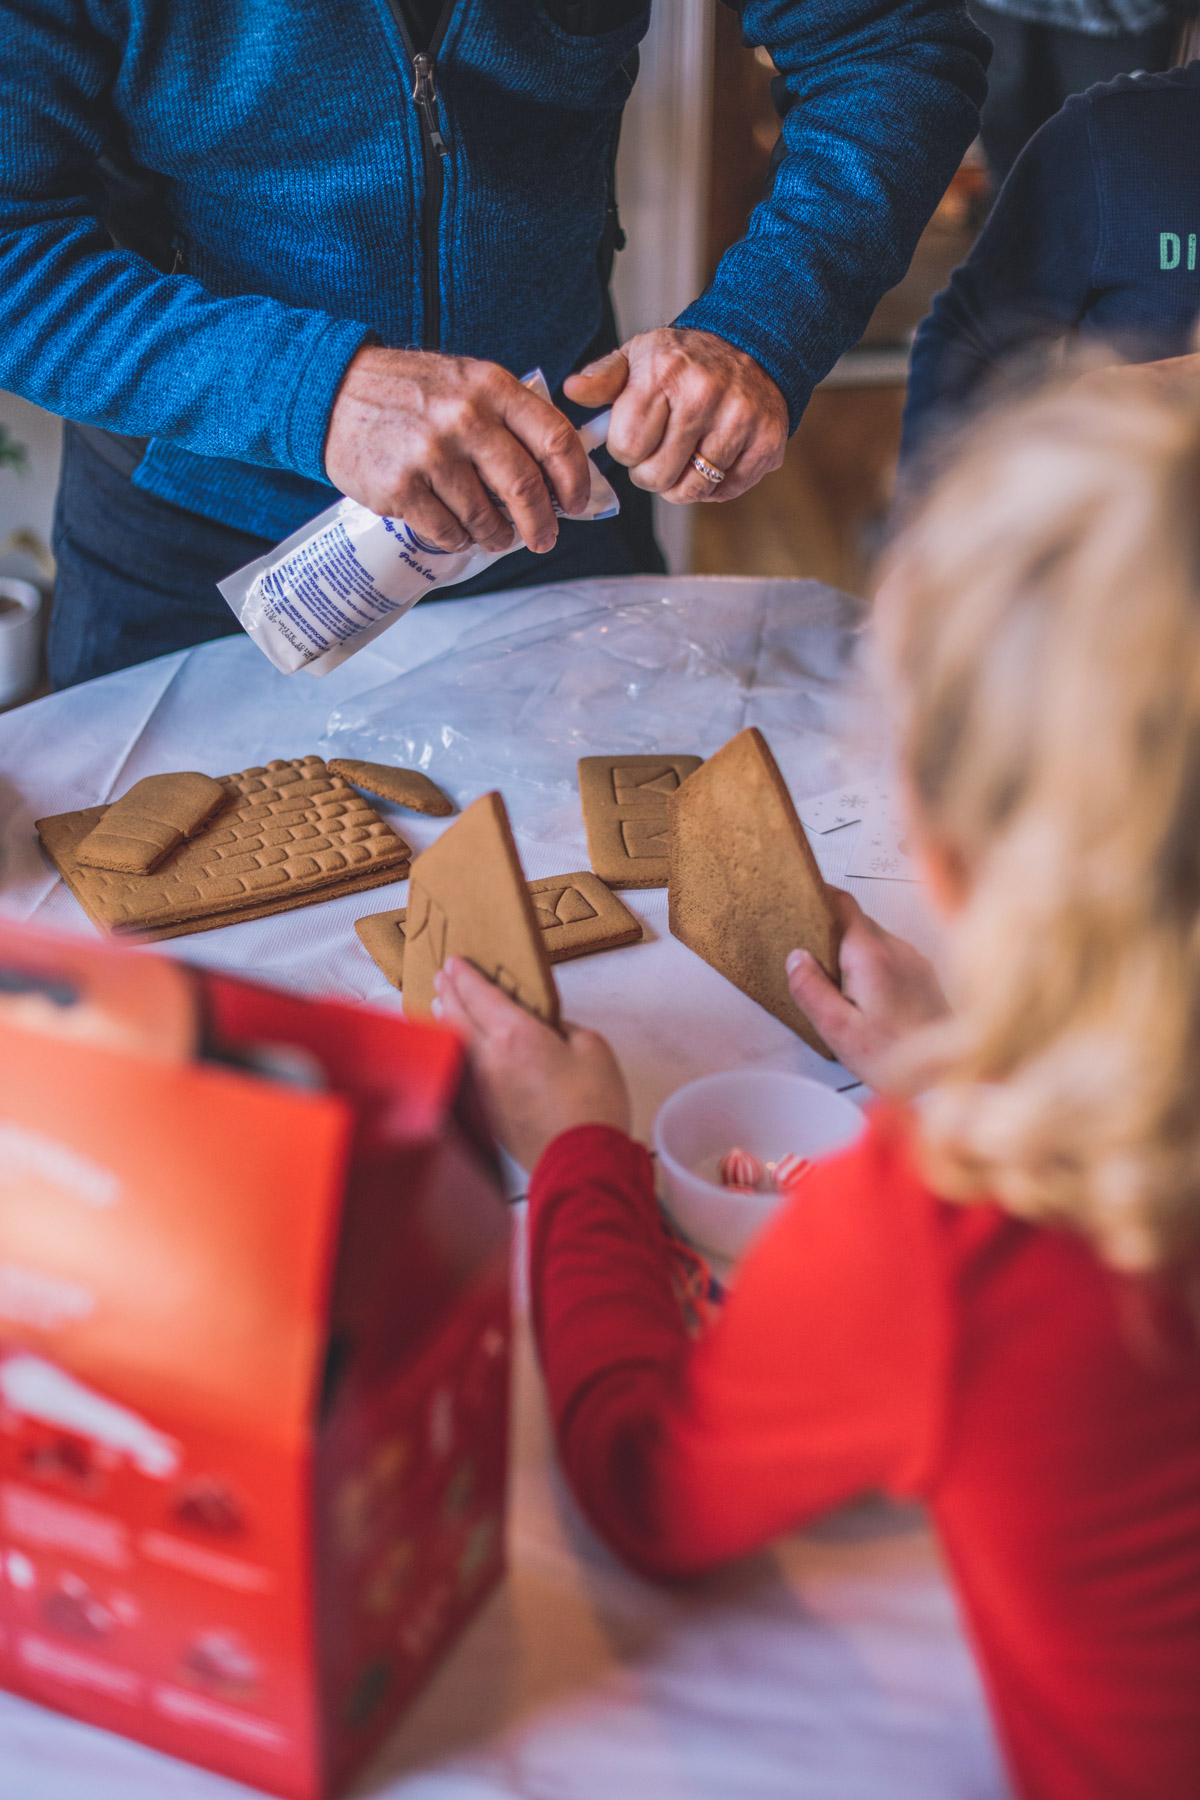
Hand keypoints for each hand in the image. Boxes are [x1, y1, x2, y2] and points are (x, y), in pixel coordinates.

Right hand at [324, 346, 590, 553]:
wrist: (334, 392)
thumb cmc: (411, 393)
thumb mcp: (467, 382)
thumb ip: (512, 417)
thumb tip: (558, 473)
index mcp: (490, 387)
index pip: (554, 438)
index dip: (574, 479)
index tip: (576, 503)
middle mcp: (464, 417)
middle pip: (525, 486)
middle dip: (541, 524)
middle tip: (543, 539)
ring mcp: (430, 453)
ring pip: (486, 517)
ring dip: (497, 536)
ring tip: (495, 536)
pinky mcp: (400, 487)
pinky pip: (448, 532)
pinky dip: (459, 539)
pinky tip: (456, 530)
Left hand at [434, 957, 631, 1171]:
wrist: (581, 1160)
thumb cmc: (592, 1106)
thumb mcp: (593, 1048)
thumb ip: (566, 1028)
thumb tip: (549, 1029)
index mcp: (516, 1035)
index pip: (480, 994)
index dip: (465, 975)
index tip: (455, 962)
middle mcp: (489, 1058)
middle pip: (457, 1015)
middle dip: (448, 991)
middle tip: (442, 976)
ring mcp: (481, 1086)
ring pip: (454, 1043)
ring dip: (446, 1019)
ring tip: (442, 1005)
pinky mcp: (484, 1110)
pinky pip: (462, 1067)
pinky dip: (456, 1049)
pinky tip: (459, 1047)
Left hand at [564, 327, 787, 503]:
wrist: (752, 344)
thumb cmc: (684, 360)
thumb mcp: (638, 356)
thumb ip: (602, 378)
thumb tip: (572, 390)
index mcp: (665, 373)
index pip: (626, 448)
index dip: (627, 450)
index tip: (638, 435)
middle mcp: (704, 395)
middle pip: (656, 476)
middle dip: (651, 472)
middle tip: (661, 450)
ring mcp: (740, 420)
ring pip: (692, 490)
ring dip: (682, 483)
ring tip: (685, 456)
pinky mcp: (767, 442)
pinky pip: (726, 491)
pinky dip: (715, 485)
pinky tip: (713, 458)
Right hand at [786, 890, 948, 1093]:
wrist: (948, 1075)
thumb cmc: (895, 1057)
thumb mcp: (838, 1030)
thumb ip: (811, 990)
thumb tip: (796, 959)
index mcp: (871, 957)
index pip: (842, 904)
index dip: (819, 896)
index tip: (801, 898)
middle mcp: (897, 950)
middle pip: (857, 921)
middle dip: (831, 931)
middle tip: (811, 955)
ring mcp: (915, 960)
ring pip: (875, 939)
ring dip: (853, 951)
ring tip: (838, 985)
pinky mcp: (925, 975)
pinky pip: (892, 956)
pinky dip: (873, 965)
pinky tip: (867, 997)